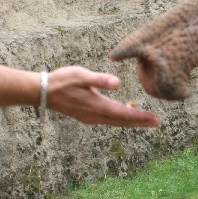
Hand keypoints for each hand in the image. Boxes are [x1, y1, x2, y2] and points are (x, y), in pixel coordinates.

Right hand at [45, 67, 159, 126]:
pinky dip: (119, 119)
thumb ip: (100, 79)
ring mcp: (89, 117)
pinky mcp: (85, 115)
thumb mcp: (81, 76)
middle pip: (122, 121)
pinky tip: (123, 115)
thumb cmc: (61, 81)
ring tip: (145, 120)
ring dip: (130, 121)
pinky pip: (107, 120)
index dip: (140, 117)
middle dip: (140, 122)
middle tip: (156, 123)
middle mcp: (94, 115)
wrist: (40, 91)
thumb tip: (118, 83)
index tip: (155, 119)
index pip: (123, 114)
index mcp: (97, 106)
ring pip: (115, 122)